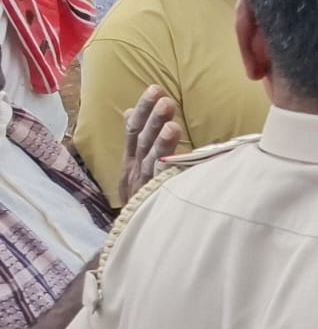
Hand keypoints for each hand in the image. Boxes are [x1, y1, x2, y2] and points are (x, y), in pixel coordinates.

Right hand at [120, 85, 181, 202]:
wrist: (136, 240)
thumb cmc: (142, 199)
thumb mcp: (135, 168)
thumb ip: (136, 141)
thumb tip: (130, 110)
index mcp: (131, 162)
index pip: (134, 130)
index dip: (143, 109)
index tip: (154, 89)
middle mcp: (134, 172)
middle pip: (141, 140)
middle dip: (152, 118)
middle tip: (164, 98)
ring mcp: (143, 186)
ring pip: (150, 160)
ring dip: (160, 141)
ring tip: (172, 124)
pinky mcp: (153, 201)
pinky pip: (159, 183)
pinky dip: (165, 169)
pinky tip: (176, 158)